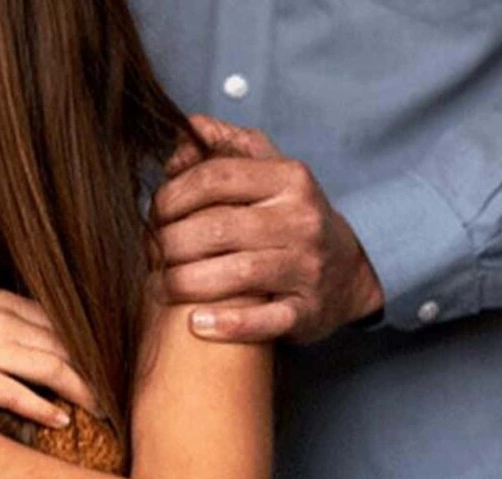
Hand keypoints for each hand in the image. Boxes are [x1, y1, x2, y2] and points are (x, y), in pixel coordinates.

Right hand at [0, 290, 98, 427]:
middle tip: (117, 390)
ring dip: (81, 390)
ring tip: (101, 407)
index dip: (89, 345)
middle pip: (62, 345)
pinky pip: (18, 395)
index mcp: (0, 299)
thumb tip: (52, 343)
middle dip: (93, 368)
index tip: (111, 362)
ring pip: (50, 368)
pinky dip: (45, 409)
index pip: (60, 321)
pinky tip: (62, 420)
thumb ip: (7, 321)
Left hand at [152, 115, 383, 343]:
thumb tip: (184, 130)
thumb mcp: (270, 171)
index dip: (172, 196)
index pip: (215, 178)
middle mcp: (301, 220)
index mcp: (288, 179)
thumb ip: (226, 145)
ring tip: (161, 287)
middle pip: (218, 228)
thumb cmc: (291, 218)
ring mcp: (306, 268)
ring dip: (185, 283)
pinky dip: (228, 325)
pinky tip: (196, 324)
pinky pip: (265, 321)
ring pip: (236, 274)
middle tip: (151, 254)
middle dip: (170, 243)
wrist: (349, 271)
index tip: (153, 214)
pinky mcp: (307, 312)